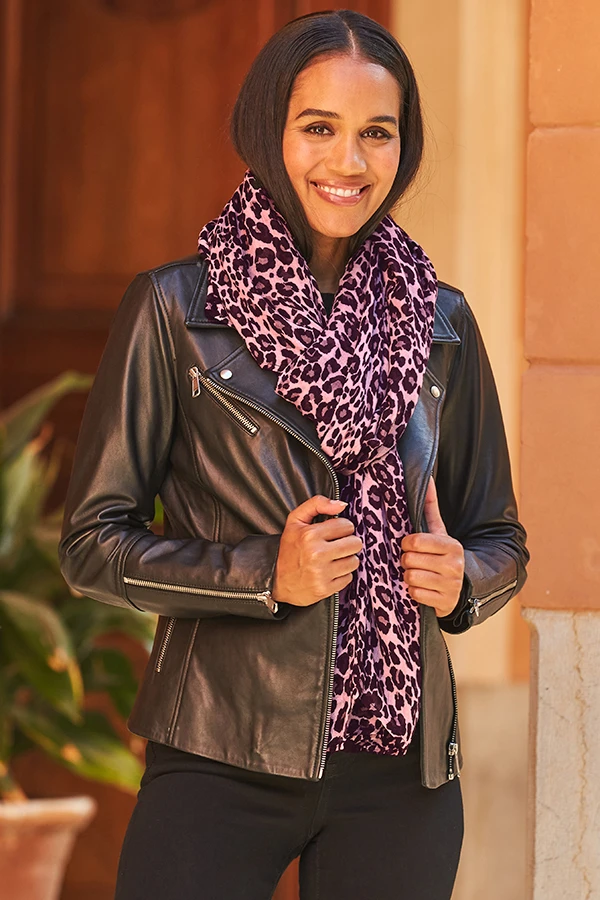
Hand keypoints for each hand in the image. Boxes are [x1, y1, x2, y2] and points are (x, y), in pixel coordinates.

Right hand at [272, 495, 362, 606]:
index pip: (347, 525)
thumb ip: (317, 504)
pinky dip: (342, 575)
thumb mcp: (295, 520)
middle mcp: (316, 554)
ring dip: (346, 559)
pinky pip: (349, 577)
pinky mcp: (325, 589)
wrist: (276, 581)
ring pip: (354, 561)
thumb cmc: (288, 549)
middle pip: (355, 543)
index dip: (341, 528)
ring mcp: (321, 573)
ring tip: (332, 559)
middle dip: (348, 543)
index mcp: (309, 535)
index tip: (332, 533)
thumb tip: (341, 505)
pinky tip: (329, 572)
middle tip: (335, 546)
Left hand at [400, 476, 464, 617]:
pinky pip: (415, 595)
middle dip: (406, 561)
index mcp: (452, 545)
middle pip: (410, 560)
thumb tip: (427, 479)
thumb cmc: (441, 556)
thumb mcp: (438, 533)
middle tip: (413, 562)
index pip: (416, 541)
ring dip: (408, 577)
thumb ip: (429, 507)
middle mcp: (455, 565)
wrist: (458, 589)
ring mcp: (451, 586)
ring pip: (411, 578)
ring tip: (417, 574)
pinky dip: (413, 593)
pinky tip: (422, 589)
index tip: (410, 546)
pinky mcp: (445, 603)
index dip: (406, 544)